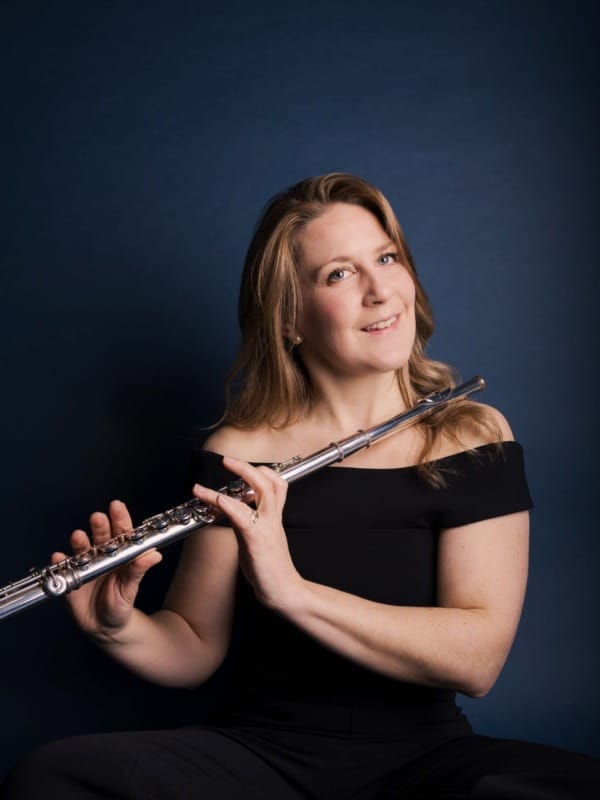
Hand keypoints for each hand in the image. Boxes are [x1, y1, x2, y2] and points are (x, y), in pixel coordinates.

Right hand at [52, 500, 161, 640]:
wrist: (105, 627)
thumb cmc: (121, 603)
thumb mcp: (130, 588)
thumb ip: (139, 570)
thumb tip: (155, 554)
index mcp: (121, 555)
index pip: (122, 533)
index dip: (119, 518)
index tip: (117, 506)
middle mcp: (102, 556)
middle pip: (101, 537)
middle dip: (99, 526)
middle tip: (98, 517)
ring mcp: (86, 567)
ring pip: (82, 549)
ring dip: (79, 541)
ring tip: (78, 536)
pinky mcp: (71, 580)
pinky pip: (65, 569)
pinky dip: (61, 562)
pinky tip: (59, 557)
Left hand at [193, 457, 302, 613]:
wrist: (284, 591)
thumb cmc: (270, 569)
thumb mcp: (259, 540)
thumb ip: (248, 524)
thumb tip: (232, 512)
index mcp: (274, 518)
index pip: (276, 485)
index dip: (262, 472)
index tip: (243, 465)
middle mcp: (273, 518)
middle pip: (269, 481)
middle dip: (248, 467)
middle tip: (228, 460)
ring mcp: (266, 527)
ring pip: (261, 490)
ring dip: (240, 474)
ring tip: (221, 467)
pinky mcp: (256, 539)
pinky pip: (242, 515)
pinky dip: (227, 503)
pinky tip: (215, 498)